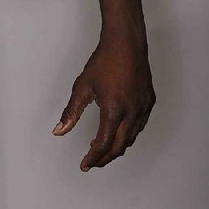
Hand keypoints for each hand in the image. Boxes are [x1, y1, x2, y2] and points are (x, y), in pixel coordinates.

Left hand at [52, 31, 154, 169]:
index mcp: (114, 110)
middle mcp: (132, 113)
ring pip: (131, 138)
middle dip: (105, 158)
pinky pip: (139, 127)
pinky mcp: (149, 102)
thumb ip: (71, 112)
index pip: (103, 143)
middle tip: (93, 162)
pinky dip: (128, 136)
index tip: (85, 164)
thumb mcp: (82, 86)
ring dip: (117, 148)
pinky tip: (118, 133)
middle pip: (119, 146)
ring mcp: (143, 108)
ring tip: (102, 150)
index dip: (93, 157)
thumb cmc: (103, 62)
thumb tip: (59, 131)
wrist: (126, 44)